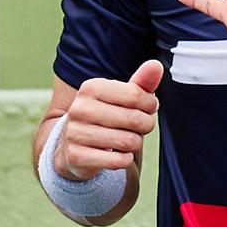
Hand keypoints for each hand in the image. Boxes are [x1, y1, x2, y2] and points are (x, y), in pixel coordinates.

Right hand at [56, 60, 162, 178]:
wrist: (70, 145)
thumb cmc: (104, 117)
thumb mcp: (120, 97)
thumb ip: (141, 82)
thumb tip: (156, 65)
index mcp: (91, 88)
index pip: (135, 95)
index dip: (150, 104)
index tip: (148, 108)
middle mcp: (80, 109)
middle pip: (134, 119)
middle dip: (145, 125)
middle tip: (140, 127)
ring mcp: (75, 133)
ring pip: (128, 141)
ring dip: (135, 143)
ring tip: (127, 140)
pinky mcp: (77, 157)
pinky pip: (118, 161)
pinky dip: (125, 160)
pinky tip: (118, 154)